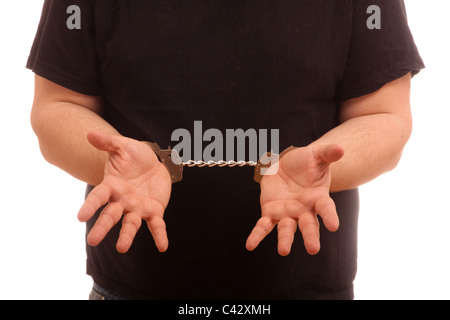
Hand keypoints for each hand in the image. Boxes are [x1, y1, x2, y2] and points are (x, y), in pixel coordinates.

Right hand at [77, 131, 171, 252]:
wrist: (152, 162)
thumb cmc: (133, 155)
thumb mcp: (122, 146)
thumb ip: (107, 142)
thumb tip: (90, 134)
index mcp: (111, 186)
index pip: (98, 197)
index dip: (90, 206)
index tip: (80, 217)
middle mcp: (122, 201)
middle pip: (110, 215)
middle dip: (102, 227)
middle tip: (92, 241)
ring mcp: (137, 208)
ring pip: (130, 224)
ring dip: (126, 236)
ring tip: (121, 248)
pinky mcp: (153, 211)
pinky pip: (156, 225)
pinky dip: (159, 236)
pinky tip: (163, 247)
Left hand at [246, 144, 343, 255]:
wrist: (289, 165)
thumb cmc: (308, 163)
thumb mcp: (318, 155)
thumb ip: (328, 153)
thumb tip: (341, 149)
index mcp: (318, 198)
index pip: (326, 208)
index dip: (330, 217)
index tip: (334, 226)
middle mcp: (304, 210)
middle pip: (309, 225)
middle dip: (310, 237)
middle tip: (313, 249)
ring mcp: (287, 214)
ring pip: (286, 229)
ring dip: (285, 240)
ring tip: (283, 251)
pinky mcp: (270, 213)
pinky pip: (263, 226)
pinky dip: (257, 236)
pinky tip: (250, 245)